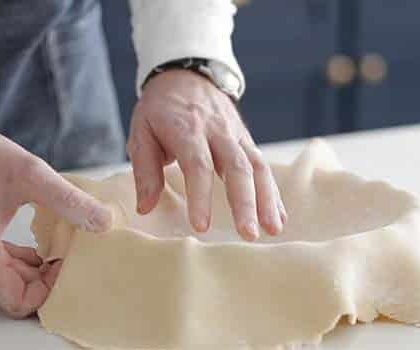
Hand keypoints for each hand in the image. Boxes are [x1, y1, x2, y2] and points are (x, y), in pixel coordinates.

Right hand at [0, 119, 111, 317]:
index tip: (67, 262)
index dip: (49, 289)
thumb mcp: (31, 175)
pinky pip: (0, 265)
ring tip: (62, 246)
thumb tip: (103, 221)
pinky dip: (24, 259)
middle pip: (15, 292)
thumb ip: (69, 201)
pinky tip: (43, 243)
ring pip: (9, 280)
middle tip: (72, 253)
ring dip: (38, 269)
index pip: (18, 301)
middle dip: (48, 278)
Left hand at [128, 69, 286, 240]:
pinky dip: (272, 192)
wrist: (186, 74)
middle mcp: (217, 131)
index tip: (200, 226)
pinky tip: (278, 217)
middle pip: (237, 168)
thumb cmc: (160, 109)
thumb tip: (145, 208)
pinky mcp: (247, 140)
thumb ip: (145, 170)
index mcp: (187, 129)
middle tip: (248, 234)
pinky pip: (264, 166)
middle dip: (245, 203)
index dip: (201, 196)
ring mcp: (236, 135)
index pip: (198, 165)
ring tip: (273, 230)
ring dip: (267, 200)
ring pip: (258, 166)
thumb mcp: (141, 132)